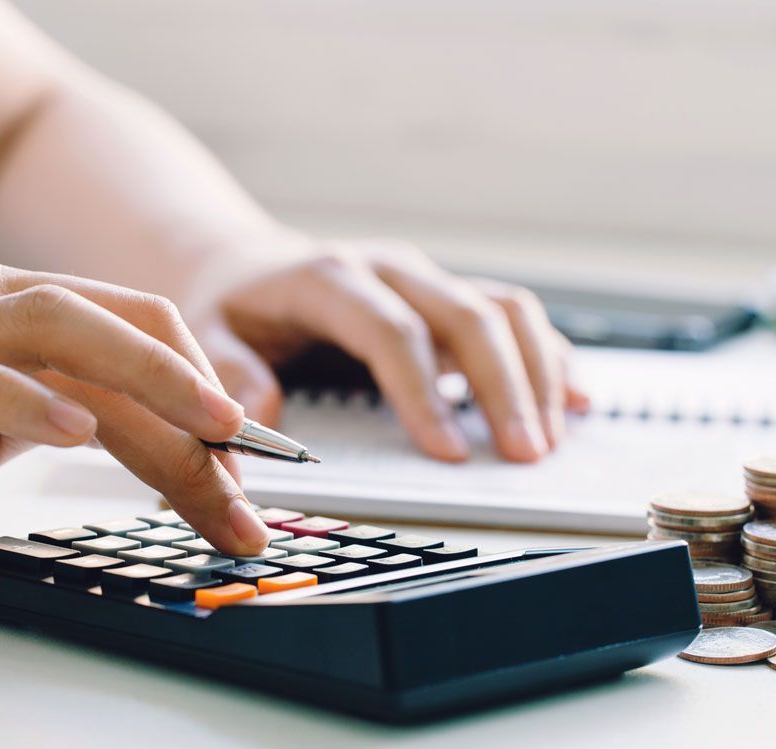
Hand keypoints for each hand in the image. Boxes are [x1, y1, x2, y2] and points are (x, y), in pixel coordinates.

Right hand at [0, 259, 270, 573]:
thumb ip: (67, 416)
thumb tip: (172, 449)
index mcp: (3, 305)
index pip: (129, 323)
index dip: (200, 382)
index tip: (248, 460)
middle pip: (110, 321)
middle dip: (195, 394)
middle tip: (252, 468)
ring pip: (51, 326)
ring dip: (144, 383)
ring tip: (206, 437)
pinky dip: (23, 399)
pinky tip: (77, 431)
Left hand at [182, 234, 589, 462]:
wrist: (244, 266)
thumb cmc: (229, 308)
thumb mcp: (204, 333)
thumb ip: (229, 371)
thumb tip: (259, 418)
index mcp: (328, 277)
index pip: (391, 331)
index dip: (423, 392)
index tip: (447, 453)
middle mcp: (388, 270)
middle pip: (465, 314)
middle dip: (502, 386)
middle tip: (523, 454)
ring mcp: (424, 279)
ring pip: (502, 308)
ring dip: (535, 372)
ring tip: (550, 438)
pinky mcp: (446, 295)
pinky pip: (512, 315)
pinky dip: (546, 356)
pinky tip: (571, 399)